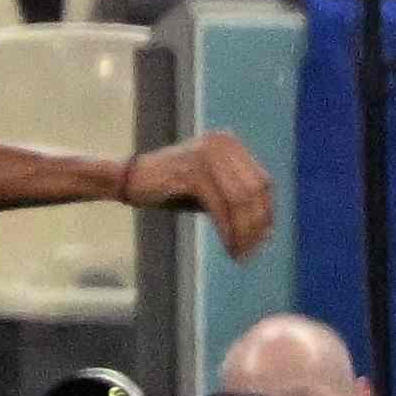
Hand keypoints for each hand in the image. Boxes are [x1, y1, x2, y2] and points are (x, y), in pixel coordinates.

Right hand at [119, 129, 277, 255]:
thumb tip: (267, 230)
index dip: (265, 213)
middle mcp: (221, 143)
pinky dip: (228, 229)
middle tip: (251, 251)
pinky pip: (220, 206)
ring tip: (240, 252)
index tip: (263, 240)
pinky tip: (229, 246)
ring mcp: (207, 154)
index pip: (260, 182)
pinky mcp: (194, 170)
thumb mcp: (210, 188)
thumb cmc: (169, 187)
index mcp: (228, 143)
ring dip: (243, 231)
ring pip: (239, 200)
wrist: (127, 180)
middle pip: (253, 191)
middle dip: (256, 225)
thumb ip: (236, 198)